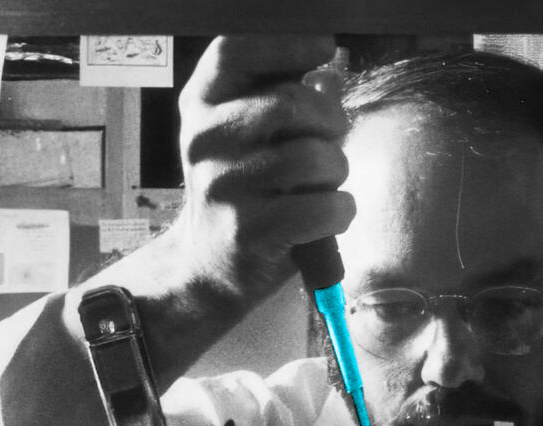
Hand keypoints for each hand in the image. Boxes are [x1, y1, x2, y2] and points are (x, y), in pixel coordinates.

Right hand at [177, 35, 356, 295]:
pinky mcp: (249, 231)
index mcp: (201, 104)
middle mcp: (205, 140)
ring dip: (336, 170)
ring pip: (314, 156)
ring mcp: (224, 186)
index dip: (286, 44)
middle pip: (290, 103)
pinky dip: (341, 210)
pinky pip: (325, 206)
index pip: (234, 51)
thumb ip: (281, 97)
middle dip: (329, 120)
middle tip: (330, 138)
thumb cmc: (241, 189)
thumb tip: (329, 76)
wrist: (207, 264)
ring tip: (323, 184)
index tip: (323, 49)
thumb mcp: (245, 134)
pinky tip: (327, 215)